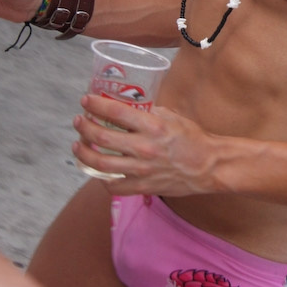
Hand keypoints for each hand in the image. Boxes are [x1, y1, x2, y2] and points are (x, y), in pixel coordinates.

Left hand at [73, 95, 218, 196]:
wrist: (209, 166)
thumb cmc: (192, 138)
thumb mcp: (172, 116)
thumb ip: (149, 112)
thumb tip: (127, 106)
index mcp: (153, 126)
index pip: (115, 112)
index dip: (96, 104)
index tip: (86, 100)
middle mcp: (144, 147)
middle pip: (101, 137)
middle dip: (84, 127)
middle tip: (78, 121)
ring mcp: (142, 170)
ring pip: (100, 163)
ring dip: (83, 152)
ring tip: (78, 145)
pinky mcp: (143, 187)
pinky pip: (113, 185)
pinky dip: (101, 178)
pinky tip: (97, 170)